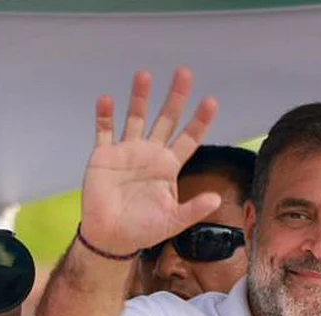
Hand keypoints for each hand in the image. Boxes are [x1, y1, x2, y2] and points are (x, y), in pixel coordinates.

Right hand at [80, 67, 220, 255]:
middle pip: (166, 119)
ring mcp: (127, 152)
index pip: (189, 138)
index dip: (200, 121)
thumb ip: (194, 210)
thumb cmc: (143, 229)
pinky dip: (104, 116)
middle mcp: (150, 153)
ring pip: (135, 117)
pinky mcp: (104, 156)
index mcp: (168, 167)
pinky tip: (106, 100)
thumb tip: (217, 199)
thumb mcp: (173, 222)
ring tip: (144, 75)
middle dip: (175, 97)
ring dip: (140, 97)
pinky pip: (104, 131)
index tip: (211, 102)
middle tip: (184, 72)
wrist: (111, 237)